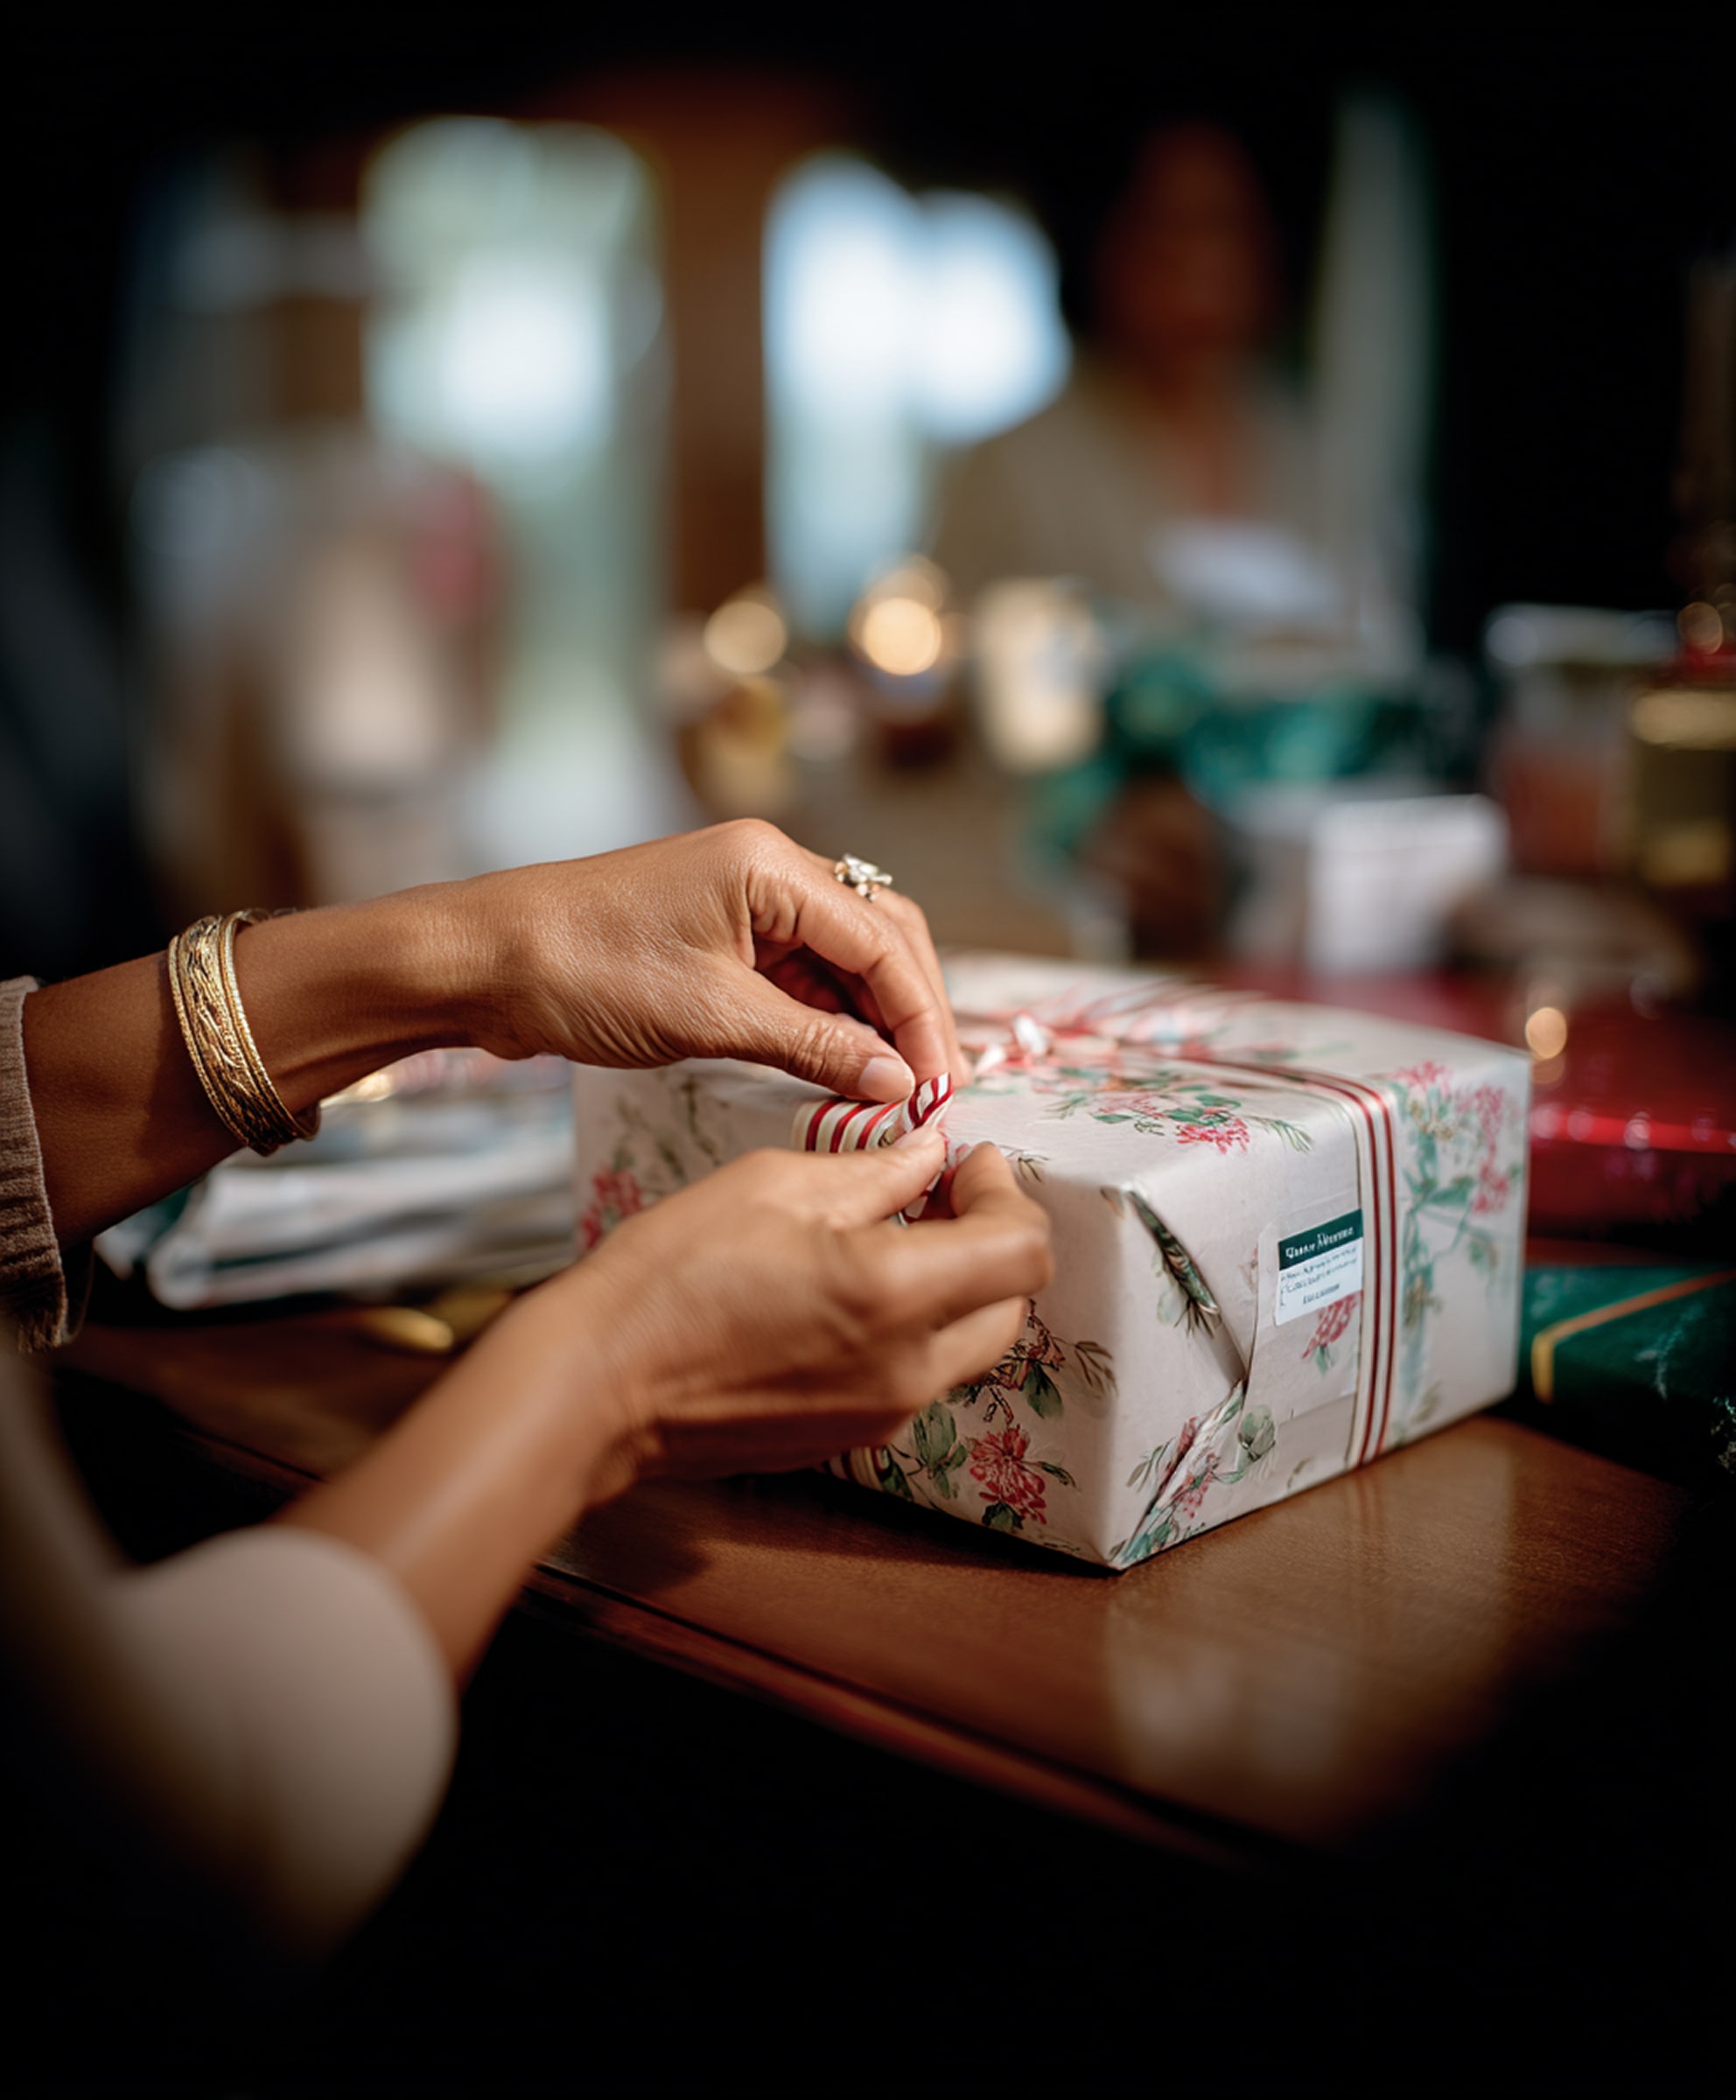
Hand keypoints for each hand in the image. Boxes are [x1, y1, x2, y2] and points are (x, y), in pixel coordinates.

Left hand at [454, 820, 961, 1101]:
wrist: (481, 961)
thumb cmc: (582, 969)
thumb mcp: (712, 1018)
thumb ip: (815, 1048)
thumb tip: (897, 1082)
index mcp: (773, 866)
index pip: (884, 940)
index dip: (922, 1016)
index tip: (941, 1084)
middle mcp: (768, 870)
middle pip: (878, 940)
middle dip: (911, 1014)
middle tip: (933, 1090)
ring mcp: (743, 903)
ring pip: (841, 962)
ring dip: (871, 1024)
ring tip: (894, 1093)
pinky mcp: (719, 938)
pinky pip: (797, 978)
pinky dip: (826, 1025)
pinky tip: (842, 1074)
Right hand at [535, 1125, 1051, 1497]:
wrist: (596, 1386)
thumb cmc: (669, 1276)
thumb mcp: (774, 1186)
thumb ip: (874, 1171)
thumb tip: (929, 1154)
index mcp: (895, 1295)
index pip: (1024, 1250)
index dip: (1007, 1192)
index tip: (967, 1162)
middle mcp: (907, 1369)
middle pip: (1013, 1304)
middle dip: (993, 1239)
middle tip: (940, 1192)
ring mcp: (882, 1415)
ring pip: (970, 1344)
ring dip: (957, 1285)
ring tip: (895, 1233)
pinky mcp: (850, 1438)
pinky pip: (918, 1376)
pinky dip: (915, 1326)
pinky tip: (856, 1285)